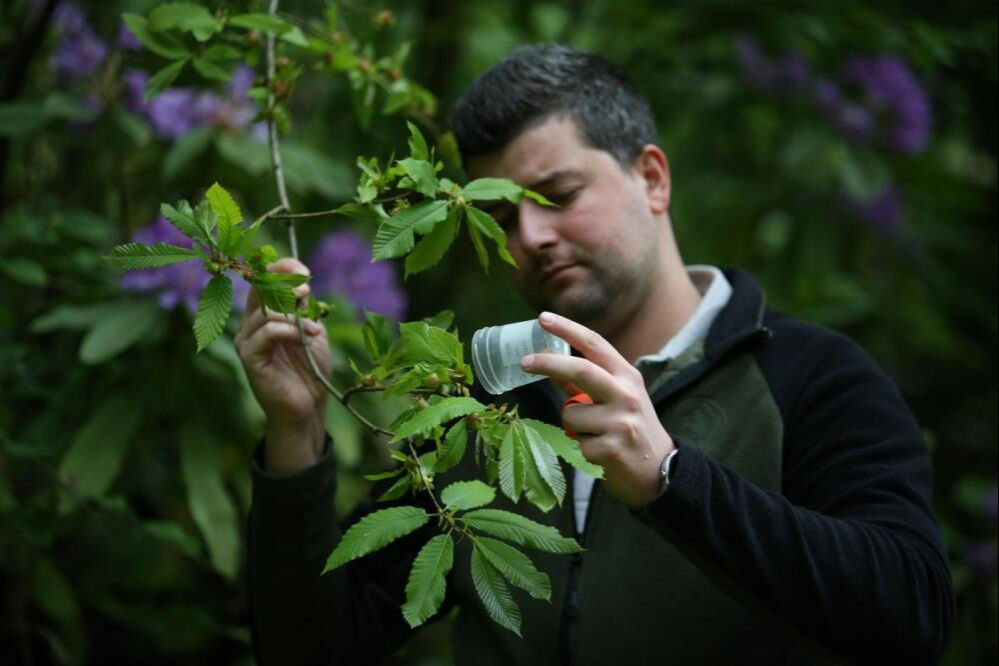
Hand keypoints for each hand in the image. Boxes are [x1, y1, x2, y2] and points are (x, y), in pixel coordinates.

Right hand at [234, 257, 330, 473]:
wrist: (308, 406)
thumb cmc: (310, 369)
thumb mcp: (311, 331)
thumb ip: (303, 308)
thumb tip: (301, 281)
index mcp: (262, 316)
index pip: (262, 281)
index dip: (280, 269)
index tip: (304, 271)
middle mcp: (249, 326)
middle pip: (259, 290)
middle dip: (285, 286)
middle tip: (307, 292)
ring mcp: (246, 341)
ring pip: (265, 311)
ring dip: (296, 315)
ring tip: (315, 331)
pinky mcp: (250, 358)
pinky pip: (267, 332)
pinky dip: (291, 330)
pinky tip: (308, 338)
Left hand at [521, 311, 674, 506]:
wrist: (660, 470)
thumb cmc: (631, 428)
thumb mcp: (616, 398)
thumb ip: (584, 383)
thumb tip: (550, 367)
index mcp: (627, 376)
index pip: (595, 344)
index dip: (567, 329)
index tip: (543, 318)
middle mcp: (626, 394)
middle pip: (581, 370)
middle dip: (549, 363)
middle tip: (524, 362)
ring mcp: (620, 422)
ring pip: (570, 414)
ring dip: (572, 426)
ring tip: (594, 435)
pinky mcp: (611, 449)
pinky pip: (575, 443)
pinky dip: (580, 448)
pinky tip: (601, 453)